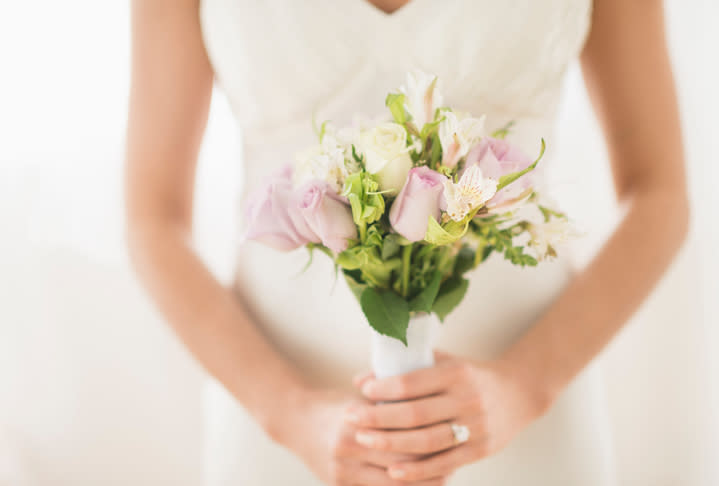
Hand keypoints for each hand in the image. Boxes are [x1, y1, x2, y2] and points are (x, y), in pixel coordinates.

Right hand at [274, 387, 446, 485]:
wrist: (295, 420)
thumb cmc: (336, 404)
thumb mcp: (362, 397)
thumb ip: (391, 404)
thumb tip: (432, 405)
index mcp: (355, 420)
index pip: (403, 436)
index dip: (430, 440)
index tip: (451, 437)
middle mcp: (347, 448)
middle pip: (401, 463)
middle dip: (431, 465)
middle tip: (454, 460)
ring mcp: (341, 471)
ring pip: (392, 485)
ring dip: (420, 483)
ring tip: (442, 476)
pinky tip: (416, 485)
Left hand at [345, 351, 551, 481]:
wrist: (520, 392)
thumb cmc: (471, 375)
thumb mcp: (445, 362)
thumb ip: (407, 368)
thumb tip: (361, 379)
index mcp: (457, 373)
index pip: (413, 382)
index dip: (385, 388)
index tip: (363, 391)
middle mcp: (467, 399)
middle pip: (415, 414)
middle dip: (378, 418)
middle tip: (351, 418)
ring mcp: (475, 427)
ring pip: (427, 441)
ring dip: (391, 444)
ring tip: (364, 441)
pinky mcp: (480, 450)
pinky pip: (444, 464)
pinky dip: (418, 471)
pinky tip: (393, 472)